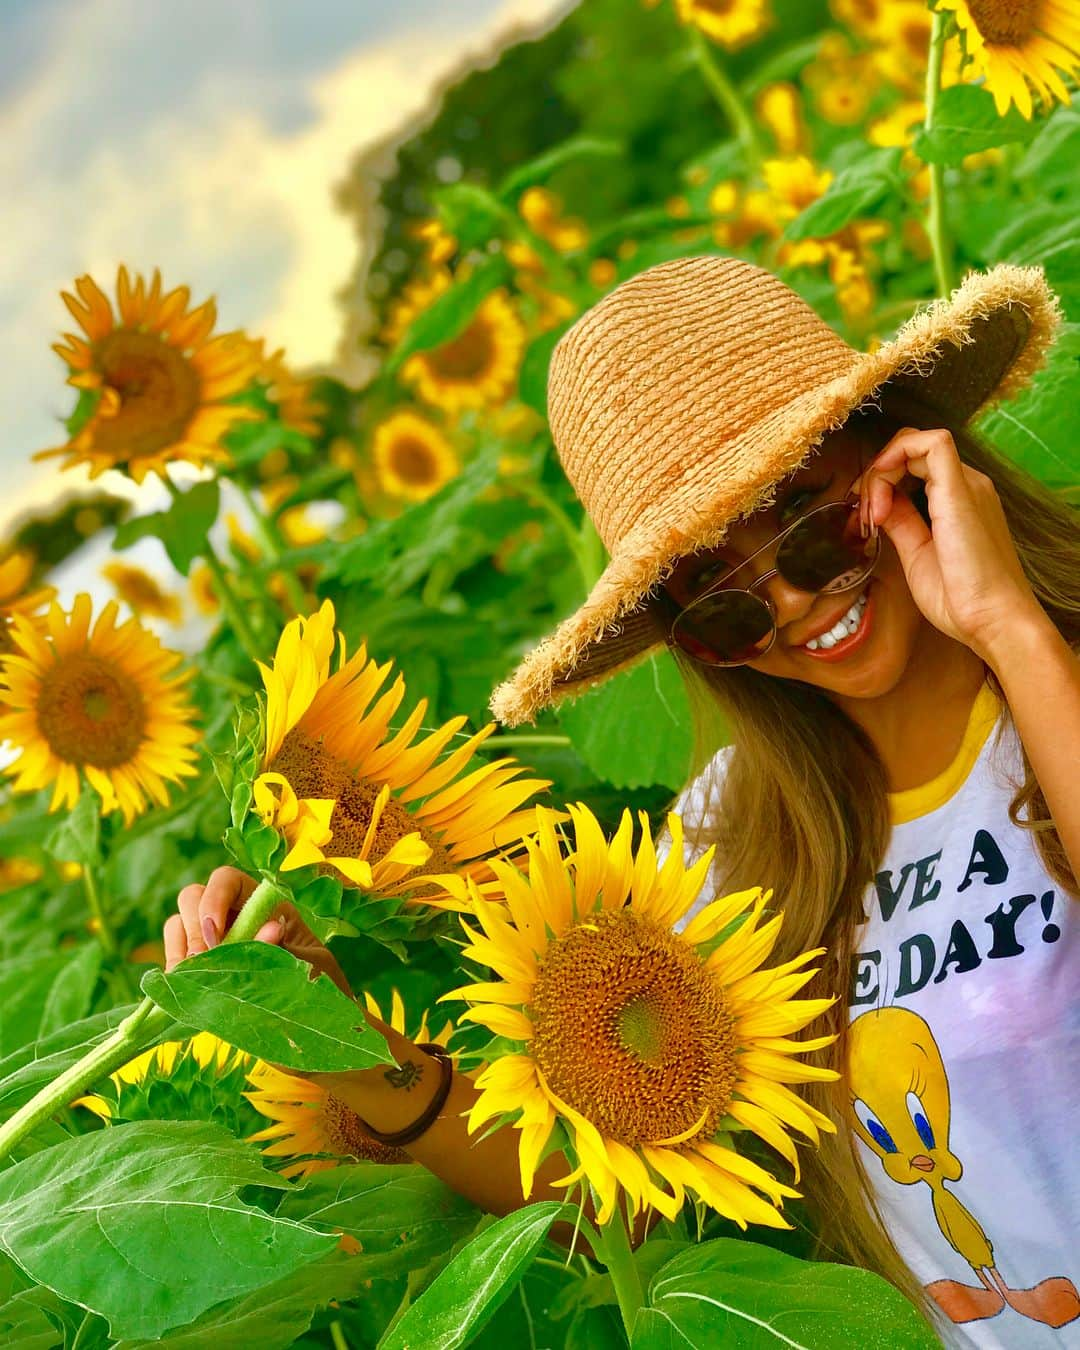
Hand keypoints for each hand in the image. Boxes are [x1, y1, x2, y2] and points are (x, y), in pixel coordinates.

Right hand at [163, 864, 352, 998]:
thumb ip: (289, 948)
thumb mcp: (312, 966)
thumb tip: (269, 928)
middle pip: (193, 897)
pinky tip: (190, 991)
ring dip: (181, 951)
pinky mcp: (200, 971)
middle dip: (194, 929)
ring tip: (197, 980)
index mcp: (264, 905)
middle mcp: (234, 917)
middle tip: (205, 963)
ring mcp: (213, 943)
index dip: (214, 899)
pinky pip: (173, 959)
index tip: (215, 935)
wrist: (315, 1026)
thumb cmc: (319, 987)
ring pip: (178, 926)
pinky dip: (175, 972)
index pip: (227, 880)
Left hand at [855, 426, 1045, 662]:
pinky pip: (933, 444)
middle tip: (864, 515)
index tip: (867, 520)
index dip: (880, 483)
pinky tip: (881, 495)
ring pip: (916, 443)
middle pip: (910, 451)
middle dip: (875, 475)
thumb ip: (901, 524)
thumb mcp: (917, 554)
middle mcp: (966, 485)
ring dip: (880, 471)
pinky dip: (895, 457)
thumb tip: (881, 504)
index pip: (913, 464)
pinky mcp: (961, 490)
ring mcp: (966, 484)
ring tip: (872, 513)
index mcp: (957, 499)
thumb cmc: (961, 599)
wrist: (992, 621)